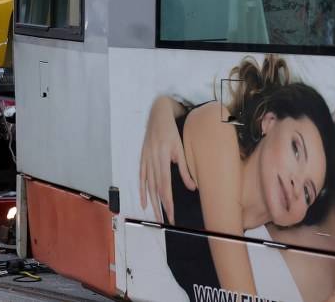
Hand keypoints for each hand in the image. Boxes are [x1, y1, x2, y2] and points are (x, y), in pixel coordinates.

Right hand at [140, 95, 192, 223]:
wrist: (158, 114)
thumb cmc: (172, 130)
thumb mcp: (181, 148)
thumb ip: (185, 168)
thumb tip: (193, 188)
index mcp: (163, 157)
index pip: (165, 185)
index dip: (168, 201)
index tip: (172, 214)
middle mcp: (152, 159)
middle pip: (156, 188)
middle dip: (161, 206)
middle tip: (166, 220)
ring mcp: (146, 159)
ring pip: (148, 184)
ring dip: (152, 201)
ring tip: (155, 215)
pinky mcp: (143, 157)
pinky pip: (141, 176)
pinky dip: (142, 189)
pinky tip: (143, 201)